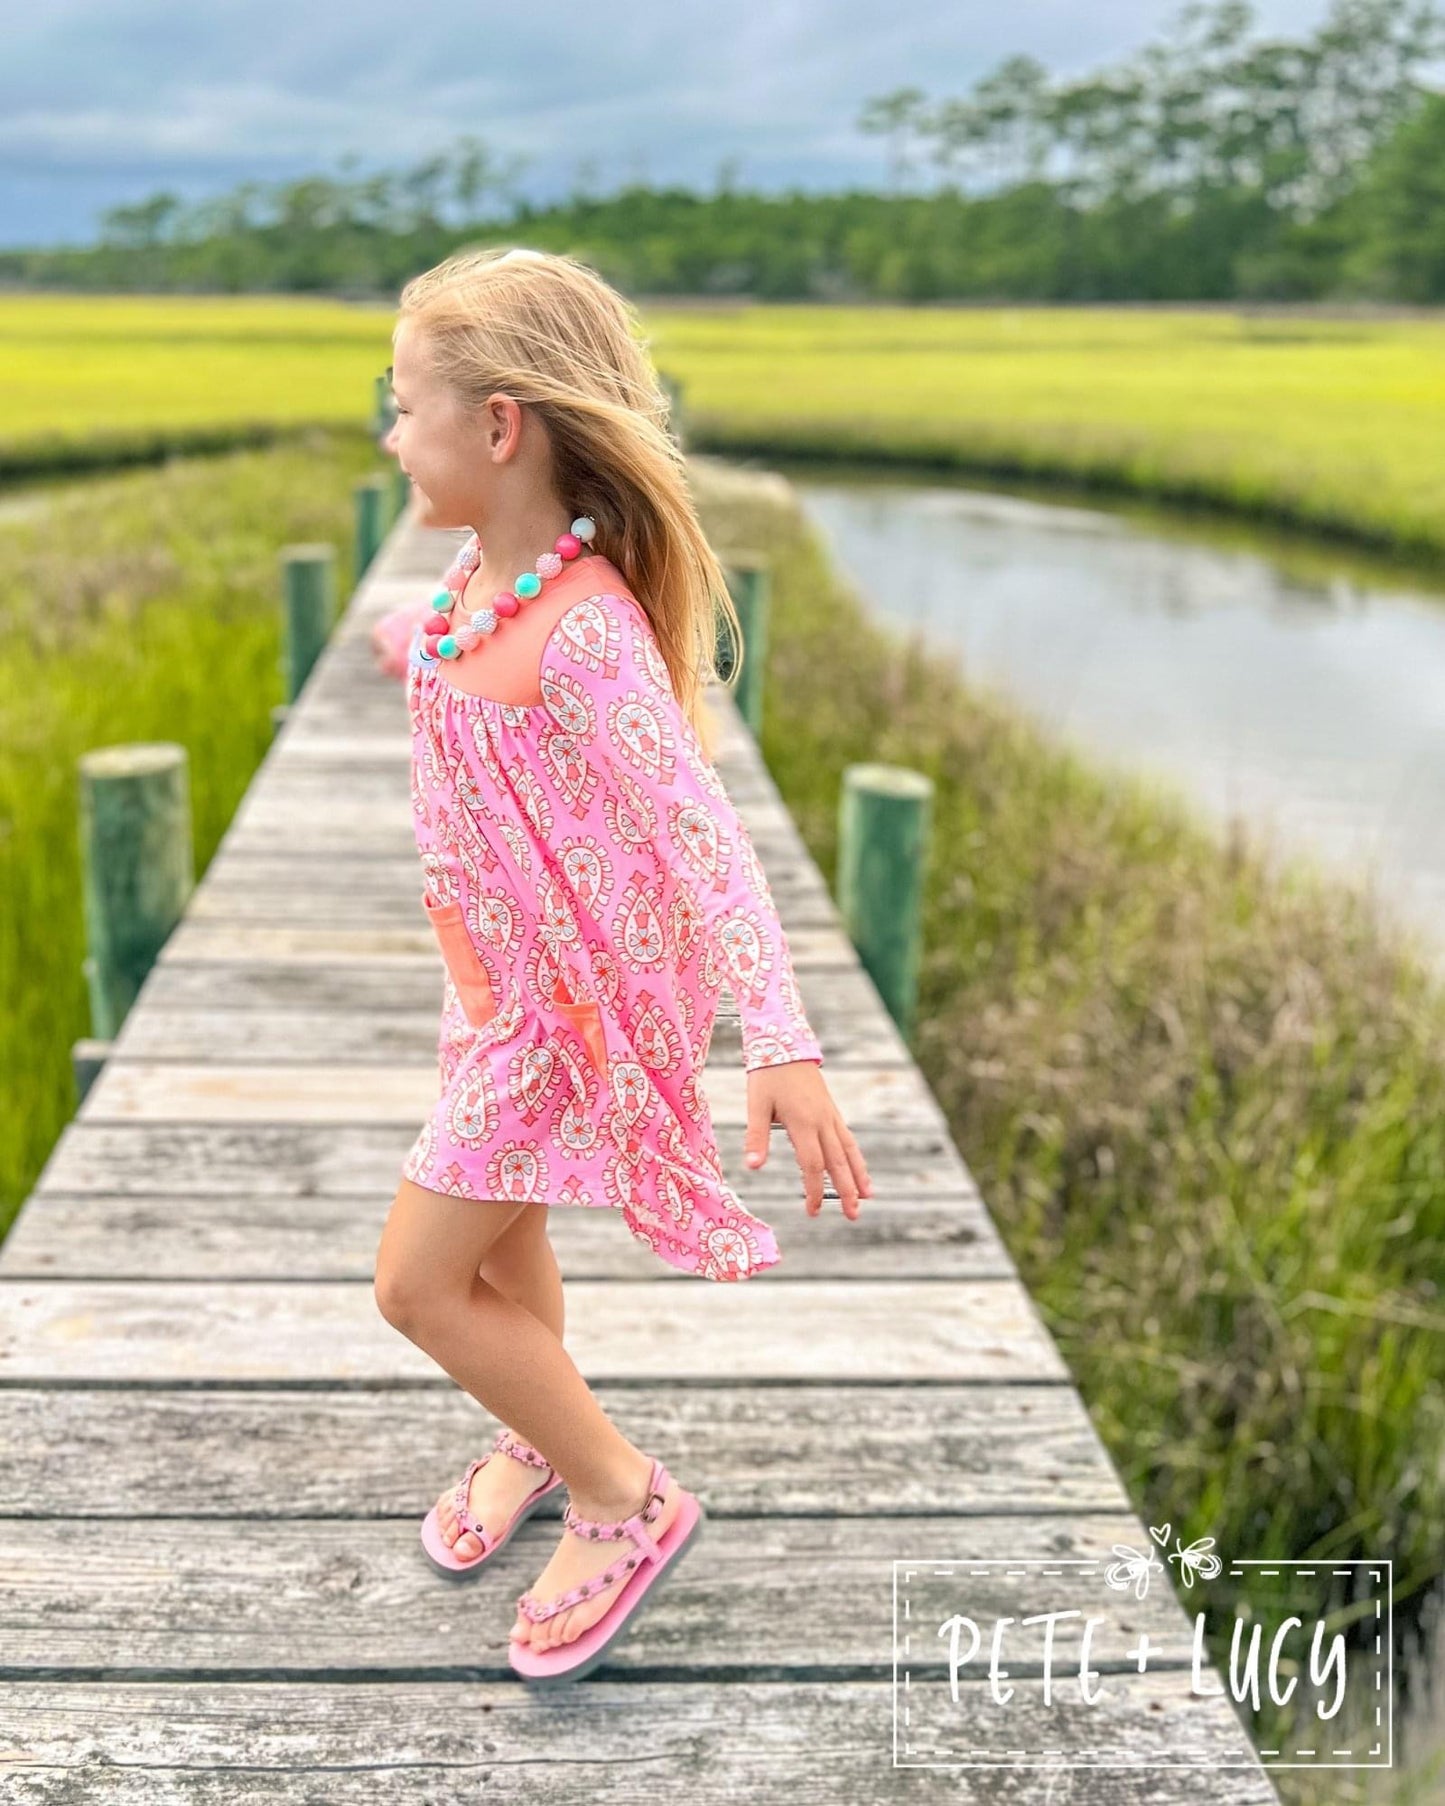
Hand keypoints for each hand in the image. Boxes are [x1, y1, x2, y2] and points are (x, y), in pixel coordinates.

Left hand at [742, 1062, 871, 1220]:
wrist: (786, 1043)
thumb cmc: (767, 1075)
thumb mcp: (756, 1104)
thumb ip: (756, 1136)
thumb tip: (753, 1167)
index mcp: (803, 1122)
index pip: (813, 1165)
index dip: (814, 1190)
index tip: (812, 1212)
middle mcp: (822, 1121)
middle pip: (837, 1162)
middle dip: (846, 1191)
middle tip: (853, 1216)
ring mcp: (830, 1115)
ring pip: (848, 1150)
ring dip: (858, 1175)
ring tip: (868, 1198)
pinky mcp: (831, 1110)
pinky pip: (848, 1138)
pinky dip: (856, 1156)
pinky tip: (859, 1168)